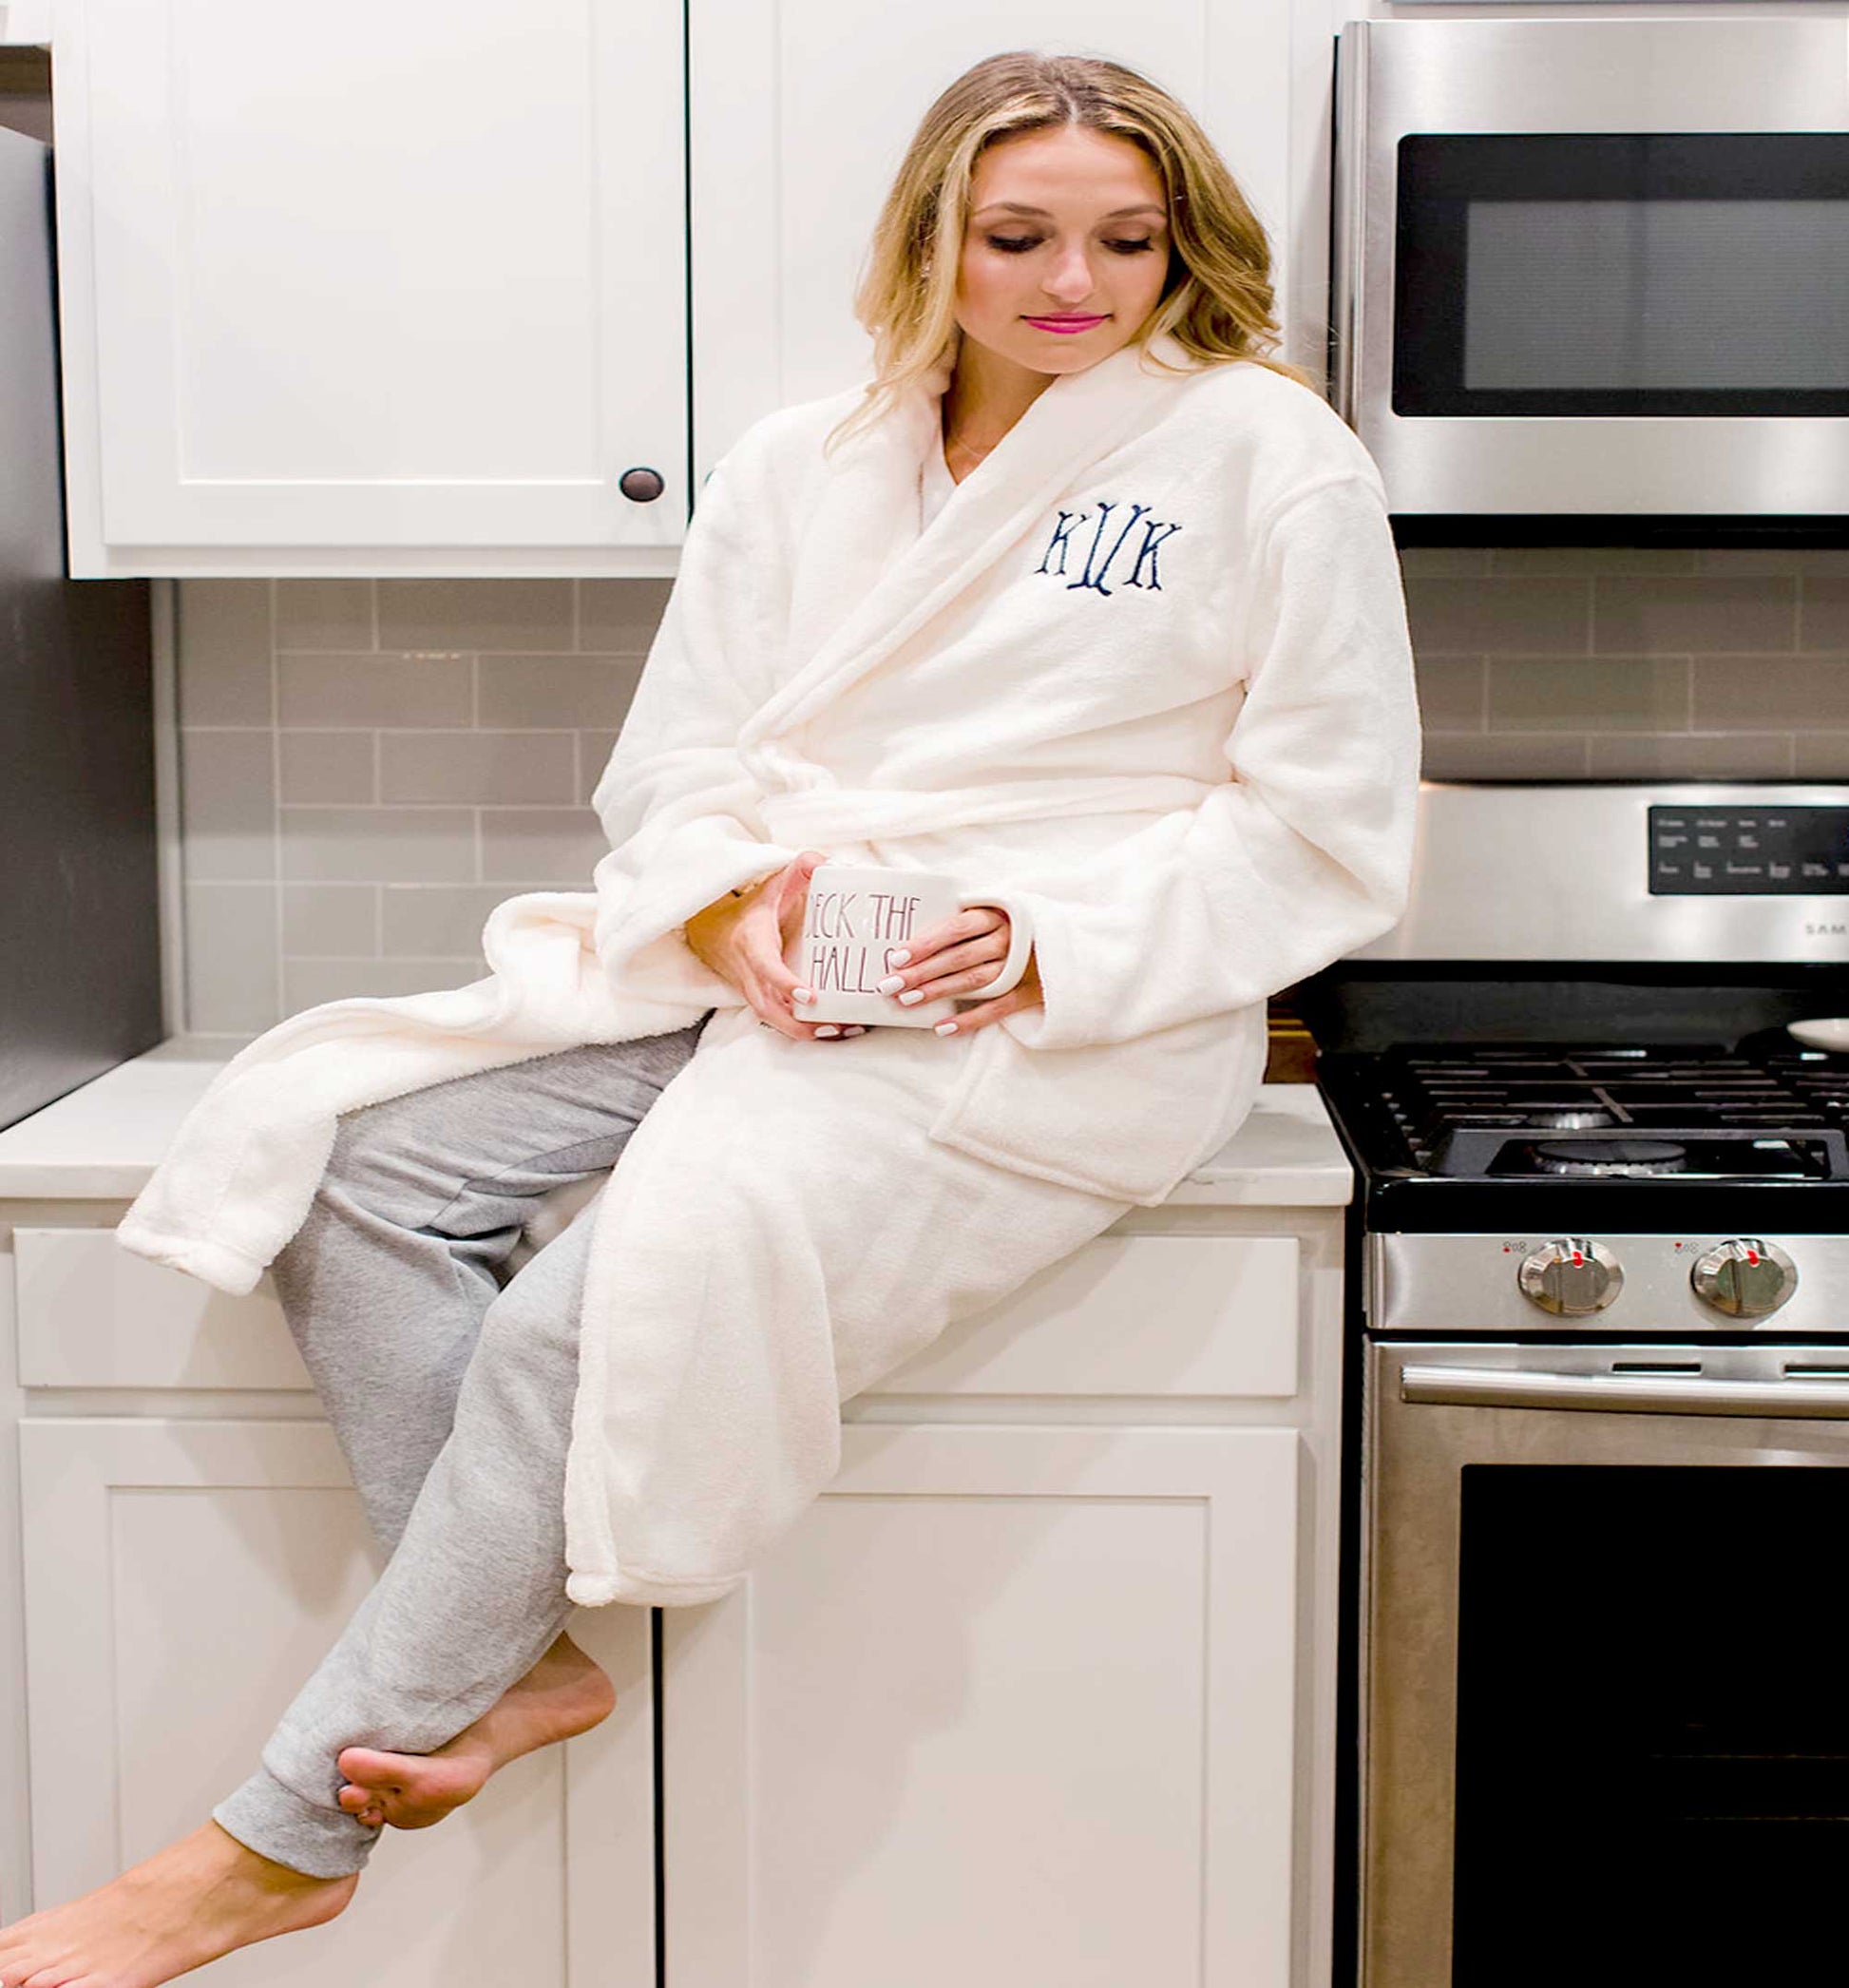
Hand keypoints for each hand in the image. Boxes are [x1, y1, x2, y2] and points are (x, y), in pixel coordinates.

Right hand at [683, 850, 861, 1043]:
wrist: (714, 930)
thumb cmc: (754, 907)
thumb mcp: (775, 882)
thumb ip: (804, 867)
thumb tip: (832, 865)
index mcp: (753, 943)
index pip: (766, 968)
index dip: (785, 984)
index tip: (809, 996)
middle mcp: (749, 973)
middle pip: (769, 1008)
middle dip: (800, 1023)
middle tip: (836, 1025)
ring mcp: (752, 991)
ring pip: (775, 1021)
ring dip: (807, 1031)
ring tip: (844, 1031)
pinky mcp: (759, 1001)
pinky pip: (780, 1022)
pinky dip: (805, 1029)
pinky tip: (836, 1030)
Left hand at [876, 906, 1042, 1035]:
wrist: (1064, 944)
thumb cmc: (1014, 926)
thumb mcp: (994, 913)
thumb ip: (960, 922)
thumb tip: (911, 940)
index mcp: (997, 916)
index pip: (955, 929)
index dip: (926, 943)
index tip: (897, 957)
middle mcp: (1008, 941)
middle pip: (959, 958)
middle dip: (922, 972)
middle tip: (890, 984)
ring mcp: (1019, 968)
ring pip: (974, 982)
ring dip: (939, 992)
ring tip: (908, 1001)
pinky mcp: (1028, 993)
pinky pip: (996, 1009)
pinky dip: (968, 1020)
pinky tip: (942, 1027)